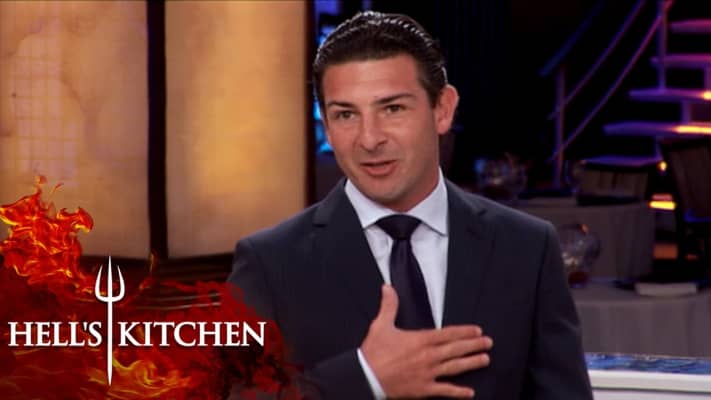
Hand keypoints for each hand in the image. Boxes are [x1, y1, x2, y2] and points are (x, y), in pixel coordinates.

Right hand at [361, 285, 492, 398]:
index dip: (464, 332)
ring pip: (455, 367)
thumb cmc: (374, 353)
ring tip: (485, 359)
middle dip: (474, 345)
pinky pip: (444, 391)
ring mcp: (428, 374)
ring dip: (471, 363)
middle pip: (456, 349)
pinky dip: (458, 392)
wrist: (366, 377)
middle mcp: (428, 357)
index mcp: (420, 340)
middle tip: (488, 343)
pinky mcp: (424, 389)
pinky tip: (470, 392)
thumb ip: (389, 306)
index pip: (448, 334)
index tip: (477, 330)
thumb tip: (388, 288)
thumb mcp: (380, 325)